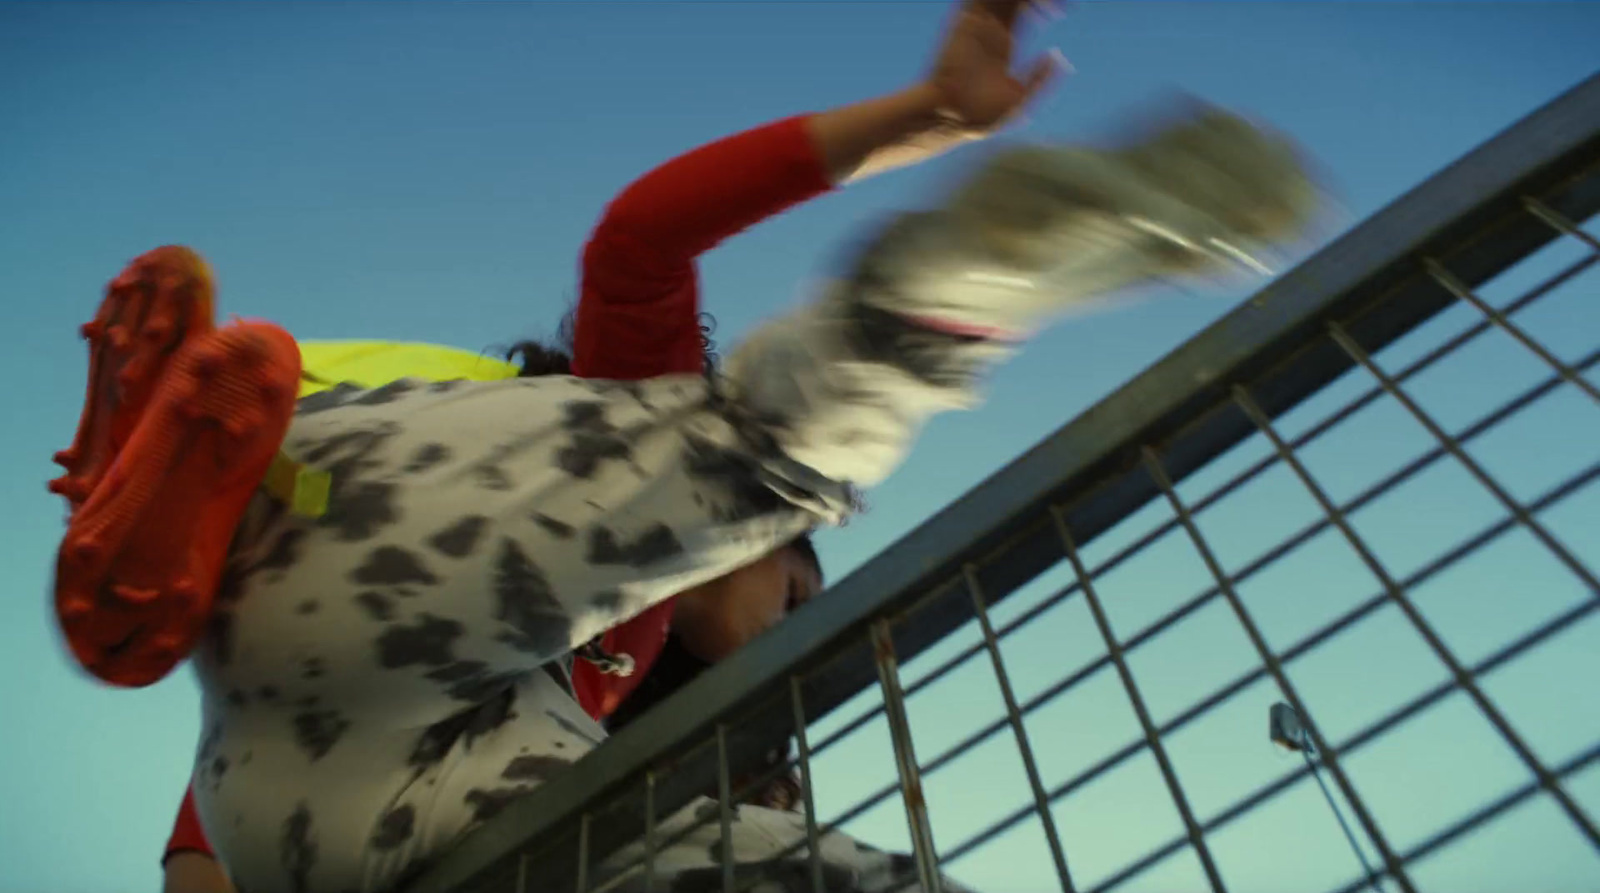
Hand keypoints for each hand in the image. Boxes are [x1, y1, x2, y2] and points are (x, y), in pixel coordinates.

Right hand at [927, 0, 1063, 130]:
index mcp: (1003, 43)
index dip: (1043, 5)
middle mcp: (990, 30)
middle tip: (1057, 3)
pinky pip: (981, 0)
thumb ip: (1038, 78)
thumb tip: (1056, 57)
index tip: (1060, 10)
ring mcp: (978, 25)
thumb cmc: (981, 116)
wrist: (949, 117)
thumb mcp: (1019, 99)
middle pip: (1014, 1)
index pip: (1025, 10)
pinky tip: (1019, 4)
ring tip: (1038, 4)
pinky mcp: (966, 22)